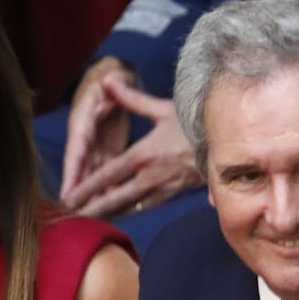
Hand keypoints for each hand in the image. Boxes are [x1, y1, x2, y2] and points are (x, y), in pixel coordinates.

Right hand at [59, 57, 135, 204]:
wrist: (114, 76)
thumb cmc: (111, 76)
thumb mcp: (110, 80)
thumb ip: (111, 86)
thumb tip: (108, 81)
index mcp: (83, 122)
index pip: (76, 151)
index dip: (73, 173)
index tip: (68, 195)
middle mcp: (85, 138)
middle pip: (81, 170)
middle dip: (79, 193)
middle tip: (76, 217)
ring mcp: (95, 146)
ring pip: (93, 175)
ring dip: (93, 195)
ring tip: (91, 218)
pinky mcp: (107, 150)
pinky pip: (106, 173)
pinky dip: (107, 189)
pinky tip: (110, 207)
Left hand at [61, 76, 201, 217]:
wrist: (227, 142)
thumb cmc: (194, 122)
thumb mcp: (163, 109)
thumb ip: (132, 99)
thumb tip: (108, 81)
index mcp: (145, 154)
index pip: (109, 174)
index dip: (87, 187)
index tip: (70, 196)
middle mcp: (151, 175)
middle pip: (116, 197)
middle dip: (94, 207)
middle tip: (74, 215)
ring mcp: (163, 187)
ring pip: (131, 205)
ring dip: (110, 213)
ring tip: (91, 219)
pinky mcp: (174, 193)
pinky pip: (147, 205)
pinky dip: (130, 210)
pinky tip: (120, 213)